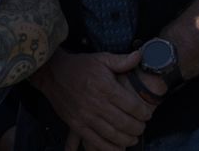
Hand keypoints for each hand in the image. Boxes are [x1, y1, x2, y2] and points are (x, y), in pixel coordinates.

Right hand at [32, 49, 153, 150]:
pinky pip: (96, 142)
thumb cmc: (78, 66)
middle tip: (141, 126)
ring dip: (128, 139)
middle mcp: (96, 103)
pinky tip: (118, 147)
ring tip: (132, 137)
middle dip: (138, 127)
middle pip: (126, 123)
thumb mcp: (101, 59)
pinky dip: (110, 148)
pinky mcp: (76, 124)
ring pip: (113, 135)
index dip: (144, 113)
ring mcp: (86, 116)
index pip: (133, 106)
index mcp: (105, 87)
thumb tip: (140, 56)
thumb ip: (122, 60)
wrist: (52, 73)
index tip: (146, 114)